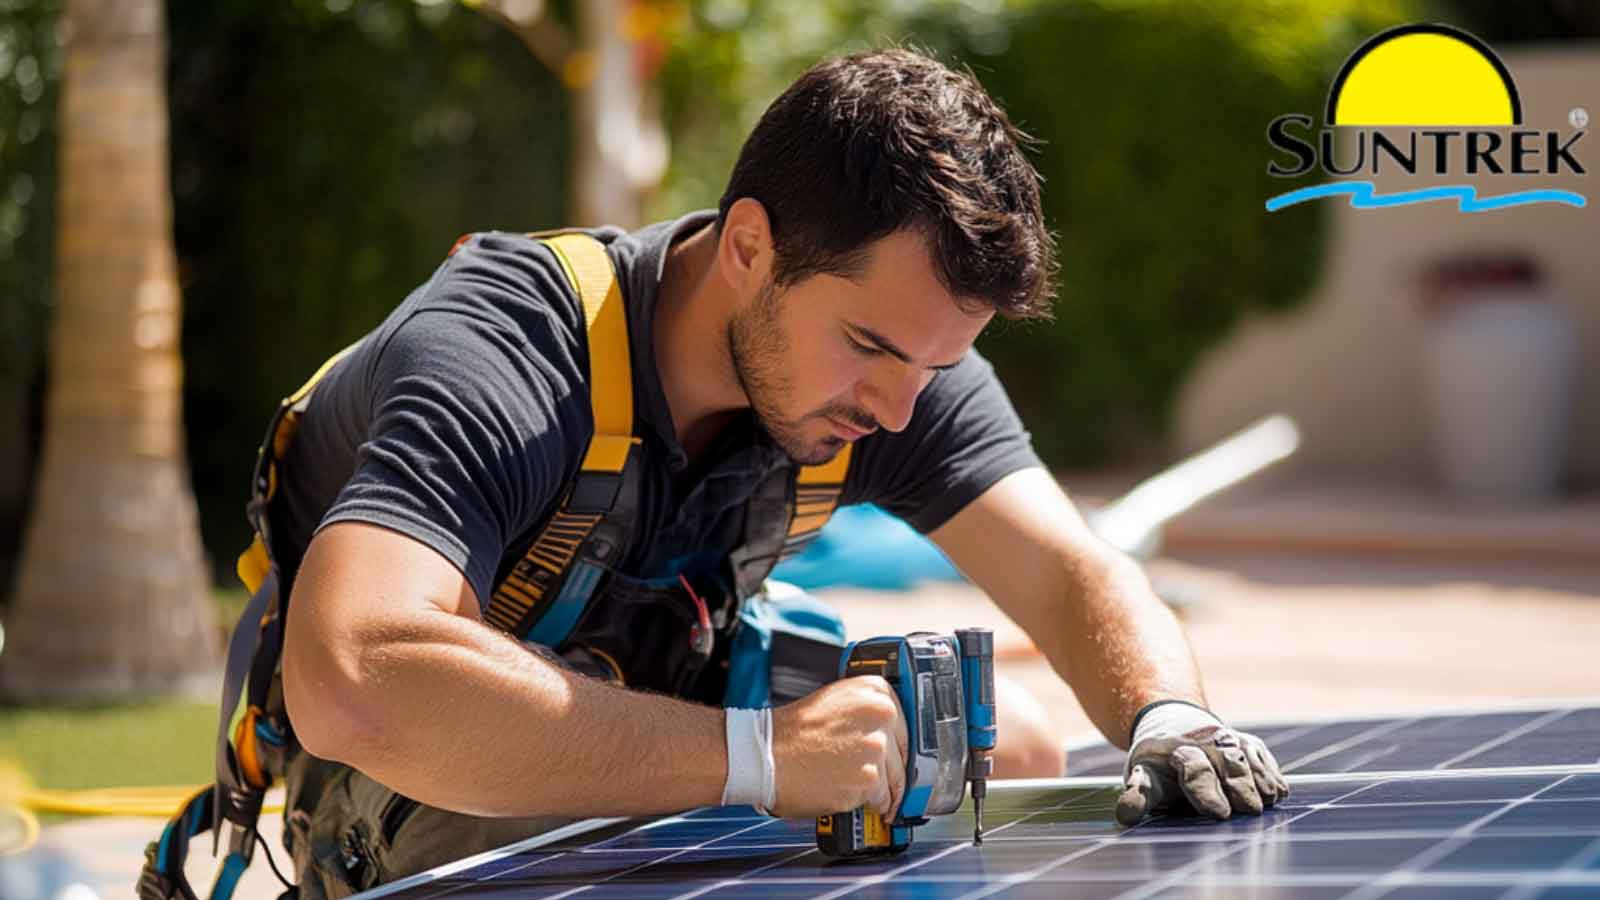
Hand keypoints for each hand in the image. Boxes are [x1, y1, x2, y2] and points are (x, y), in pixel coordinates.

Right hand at [769, 676, 908, 819]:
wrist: (766, 756)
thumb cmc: (792, 733)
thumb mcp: (834, 702)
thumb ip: (865, 714)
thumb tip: (888, 737)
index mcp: (874, 690)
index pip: (905, 724)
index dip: (898, 746)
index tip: (898, 758)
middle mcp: (881, 714)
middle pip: (903, 754)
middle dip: (892, 771)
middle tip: (879, 780)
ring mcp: (876, 747)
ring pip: (895, 779)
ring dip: (882, 790)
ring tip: (863, 790)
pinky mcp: (869, 779)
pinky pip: (881, 799)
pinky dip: (870, 804)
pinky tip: (852, 796)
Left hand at [1115, 706, 1287, 826]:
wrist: (1175, 725)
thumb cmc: (1160, 765)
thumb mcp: (1144, 775)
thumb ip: (1138, 795)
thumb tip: (1125, 816)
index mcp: (1177, 752)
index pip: (1194, 769)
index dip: (1206, 790)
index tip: (1217, 813)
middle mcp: (1206, 742)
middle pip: (1228, 762)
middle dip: (1240, 786)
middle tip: (1250, 810)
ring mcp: (1231, 741)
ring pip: (1250, 759)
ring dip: (1260, 780)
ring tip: (1266, 802)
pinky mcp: (1251, 745)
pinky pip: (1265, 758)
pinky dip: (1273, 775)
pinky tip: (1277, 794)